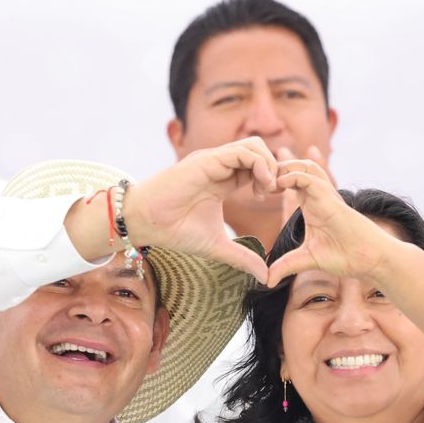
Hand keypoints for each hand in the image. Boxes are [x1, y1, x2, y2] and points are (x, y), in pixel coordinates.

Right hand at [121, 137, 277, 280]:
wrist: (146, 223)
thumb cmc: (174, 230)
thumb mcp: (217, 246)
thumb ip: (243, 258)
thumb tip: (265, 276)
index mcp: (224, 180)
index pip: (257, 167)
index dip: (273, 180)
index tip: (277, 199)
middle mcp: (220, 166)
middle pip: (260, 150)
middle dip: (275, 169)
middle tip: (275, 193)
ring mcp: (214, 160)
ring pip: (254, 145)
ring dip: (269, 166)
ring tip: (267, 190)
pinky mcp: (208, 160)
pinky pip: (243, 151)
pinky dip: (259, 165)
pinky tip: (259, 188)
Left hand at [265, 157, 399, 285]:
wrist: (368, 258)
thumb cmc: (344, 256)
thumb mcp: (306, 260)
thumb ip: (285, 266)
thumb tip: (266, 281)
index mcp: (309, 204)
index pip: (289, 181)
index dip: (272, 180)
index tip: (257, 191)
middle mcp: (316, 196)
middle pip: (296, 166)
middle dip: (276, 167)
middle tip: (258, 180)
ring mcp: (324, 195)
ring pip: (304, 166)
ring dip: (284, 168)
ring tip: (268, 182)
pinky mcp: (330, 199)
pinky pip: (309, 178)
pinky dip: (293, 177)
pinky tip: (279, 185)